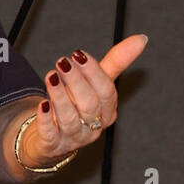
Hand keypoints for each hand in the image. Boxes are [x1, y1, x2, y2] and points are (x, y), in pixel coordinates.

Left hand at [20, 34, 148, 166]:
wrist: (53, 137)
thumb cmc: (78, 105)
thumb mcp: (97, 84)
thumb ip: (116, 62)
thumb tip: (141, 38)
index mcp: (107, 111)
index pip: (106, 92)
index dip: (93, 72)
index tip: (79, 54)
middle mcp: (93, 126)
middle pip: (89, 105)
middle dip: (76, 81)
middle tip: (62, 61)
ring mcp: (73, 137)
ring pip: (70, 118)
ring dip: (60, 96)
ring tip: (51, 76)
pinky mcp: (52, 145)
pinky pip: (51, 134)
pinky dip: (47, 119)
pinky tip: (42, 104)